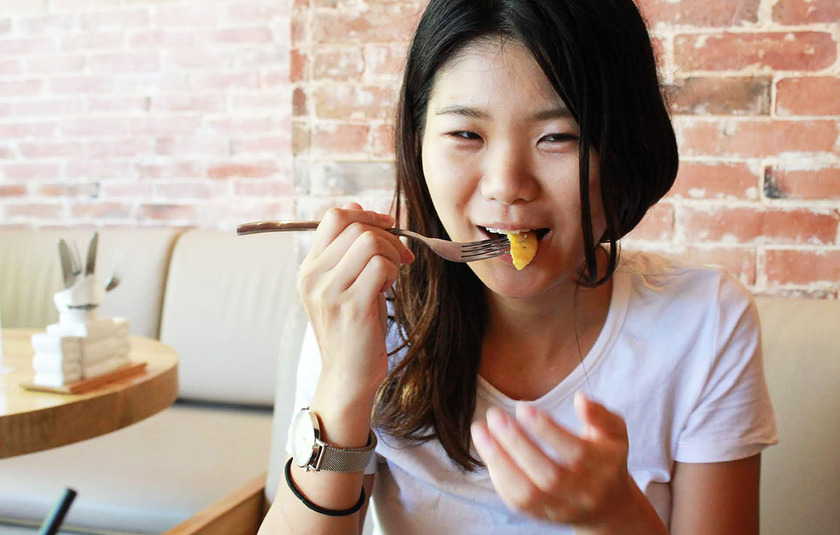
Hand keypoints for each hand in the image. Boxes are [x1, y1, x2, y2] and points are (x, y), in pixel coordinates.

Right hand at [297, 203, 413, 401]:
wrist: (347, 376)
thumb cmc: (353, 330)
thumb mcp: (345, 285)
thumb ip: (348, 250)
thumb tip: (357, 207)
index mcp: (309, 268)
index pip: (333, 217)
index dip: (366, 215)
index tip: (387, 227)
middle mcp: (313, 277)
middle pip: (355, 227)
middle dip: (388, 236)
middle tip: (401, 257)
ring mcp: (330, 292)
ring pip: (369, 242)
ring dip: (392, 253)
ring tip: (393, 275)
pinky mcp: (352, 306)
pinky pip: (381, 266)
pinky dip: (394, 271)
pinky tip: (390, 288)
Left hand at [471, 392, 664, 532]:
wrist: (608, 506)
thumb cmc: (605, 458)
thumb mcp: (614, 432)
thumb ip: (600, 414)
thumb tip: (581, 399)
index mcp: (603, 467)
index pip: (574, 451)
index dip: (546, 429)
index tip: (522, 407)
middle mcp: (584, 493)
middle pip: (548, 474)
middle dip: (516, 443)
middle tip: (494, 415)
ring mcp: (562, 509)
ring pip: (527, 493)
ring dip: (499, 461)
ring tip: (480, 431)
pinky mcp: (543, 518)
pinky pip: (517, 502)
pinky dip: (498, 476)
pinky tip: (488, 451)